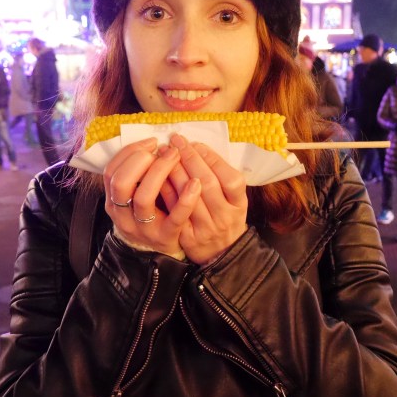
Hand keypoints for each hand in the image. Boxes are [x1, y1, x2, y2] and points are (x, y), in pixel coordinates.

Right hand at [104, 137, 199, 258]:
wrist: (158, 254)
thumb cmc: (149, 216)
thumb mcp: (134, 198)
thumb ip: (137, 176)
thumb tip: (153, 145)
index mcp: (114, 202)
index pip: (111, 172)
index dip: (130, 153)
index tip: (151, 142)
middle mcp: (124, 215)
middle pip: (121, 183)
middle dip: (141, 160)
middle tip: (164, 149)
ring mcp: (144, 228)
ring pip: (143, 198)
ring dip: (160, 172)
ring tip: (176, 157)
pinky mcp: (166, 237)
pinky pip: (175, 217)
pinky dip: (186, 199)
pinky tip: (196, 183)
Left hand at [161, 134, 247, 264]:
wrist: (221, 254)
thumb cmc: (225, 218)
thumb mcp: (235, 199)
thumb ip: (222, 177)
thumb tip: (198, 148)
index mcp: (239, 204)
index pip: (230, 178)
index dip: (212, 158)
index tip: (196, 143)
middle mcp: (224, 216)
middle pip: (207, 183)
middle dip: (190, 158)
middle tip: (175, 142)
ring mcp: (206, 228)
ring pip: (188, 195)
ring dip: (174, 170)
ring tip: (163, 153)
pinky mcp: (188, 237)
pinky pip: (174, 209)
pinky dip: (165, 190)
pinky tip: (157, 175)